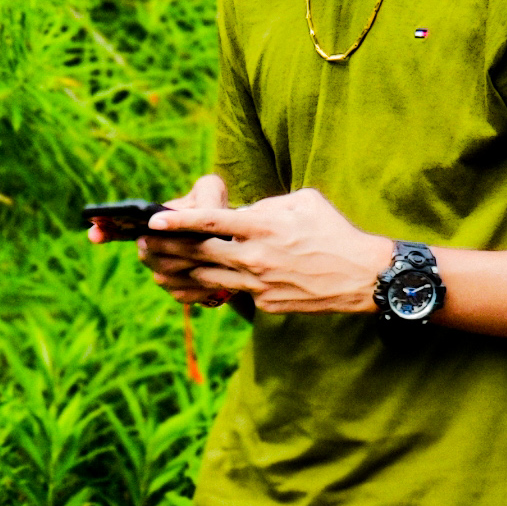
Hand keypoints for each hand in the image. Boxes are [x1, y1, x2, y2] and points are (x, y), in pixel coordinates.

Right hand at [96, 172, 230, 306]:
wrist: (236, 243)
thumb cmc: (218, 211)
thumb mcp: (212, 193)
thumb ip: (202, 194)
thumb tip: (184, 215)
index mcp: (151, 224)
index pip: (119, 228)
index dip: (105, 230)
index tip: (94, 231)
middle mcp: (150, 249)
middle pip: (146, 253)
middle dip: (168, 247)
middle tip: (191, 242)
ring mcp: (162, 273)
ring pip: (163, 275)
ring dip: (185, 265)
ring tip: (210, 258)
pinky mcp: (179, 293)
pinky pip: (181, 293)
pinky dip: (198, 286)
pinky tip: (215, 279)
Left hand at [151, 187, 393, 315]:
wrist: (361, 276)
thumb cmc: (333, 231)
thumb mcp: (302, 202)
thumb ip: (266, 205)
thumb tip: (243, 211)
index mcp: (263, 226)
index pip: (210, 222)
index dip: (178, 221)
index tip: (154, 219)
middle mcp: (256, 257)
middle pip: (200, 253)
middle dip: (168, 248)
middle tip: (146, 243)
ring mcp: (259, 284)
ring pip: (209, 279)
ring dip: (183, 271)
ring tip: (162, 264)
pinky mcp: (266, 303)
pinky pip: (233, 293)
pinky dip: (215, 287)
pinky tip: (199, 282)